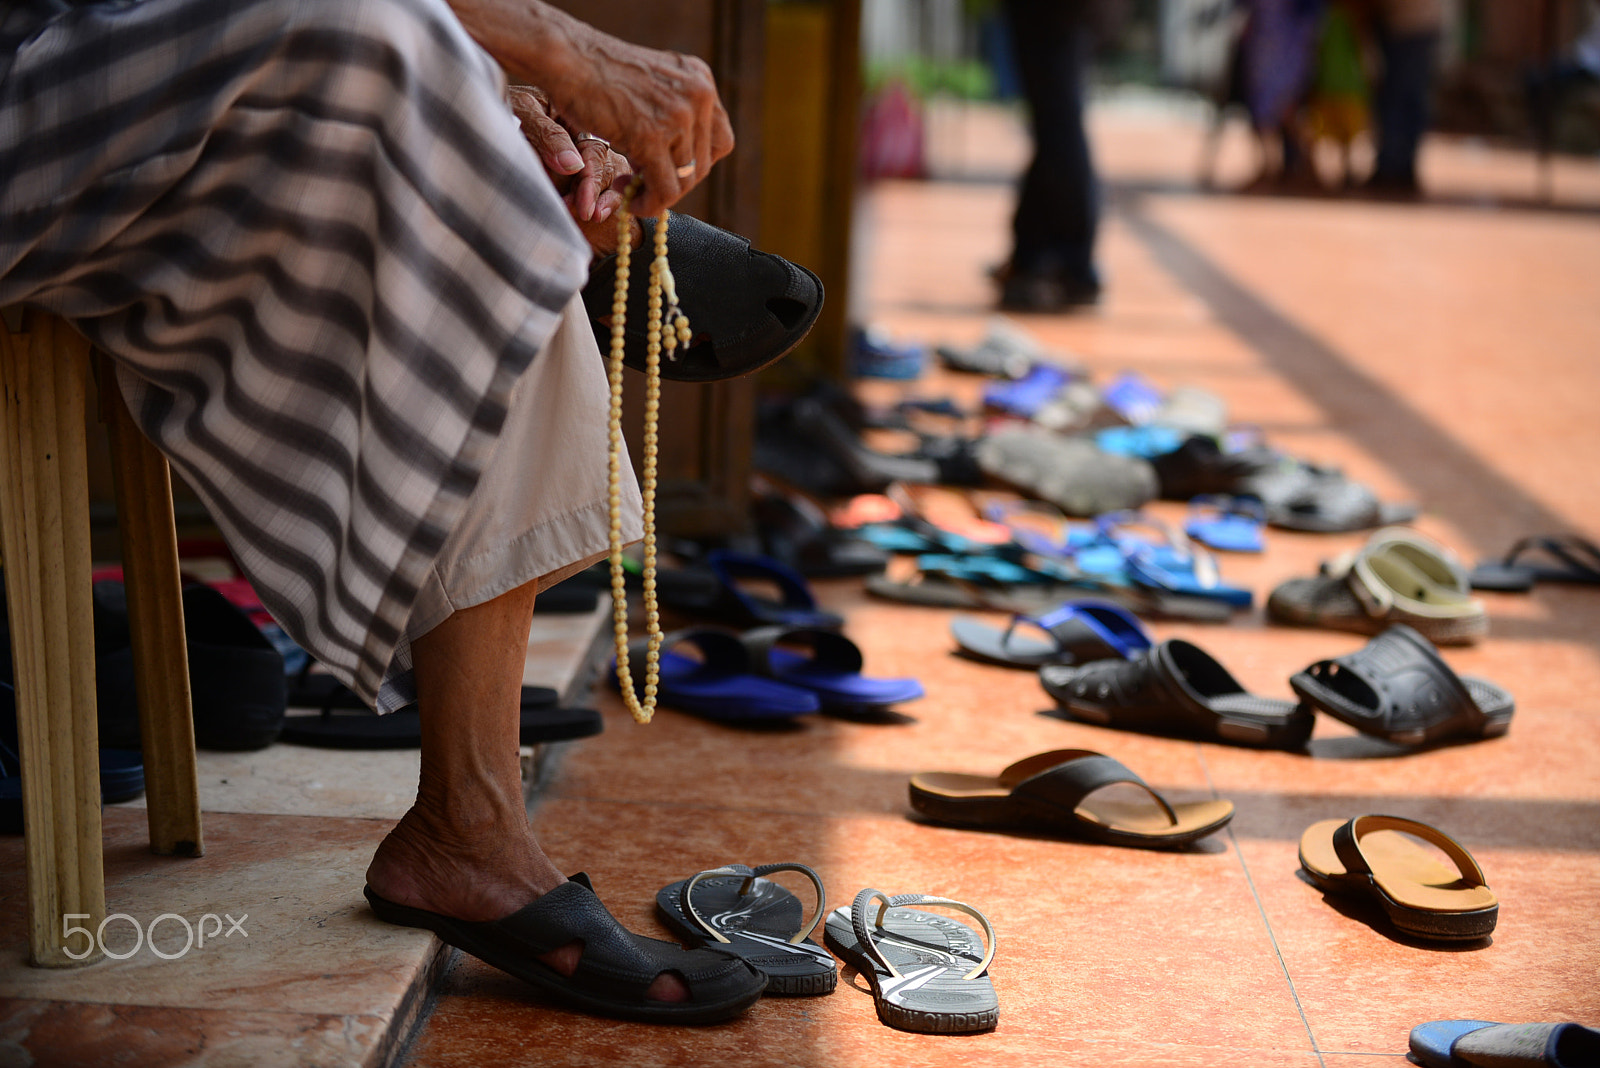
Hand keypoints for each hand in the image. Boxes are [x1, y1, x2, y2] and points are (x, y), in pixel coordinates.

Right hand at [449, 1, 734, 216]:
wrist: (567, 57)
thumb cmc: (598, 73)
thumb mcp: (653, 85)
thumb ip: (674, 111)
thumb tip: (684, 156)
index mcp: (700, 80)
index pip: (721, 140)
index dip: (696, 163)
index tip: (670, 169)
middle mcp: (698, 94)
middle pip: (704, 164)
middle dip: (674, 182)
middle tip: (644, 183)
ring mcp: (678, 115)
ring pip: (685, 180)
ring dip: (658, 194)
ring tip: (631, 189)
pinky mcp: (653, 136)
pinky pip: (663, 189)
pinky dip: (648, 204)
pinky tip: (629, 199)